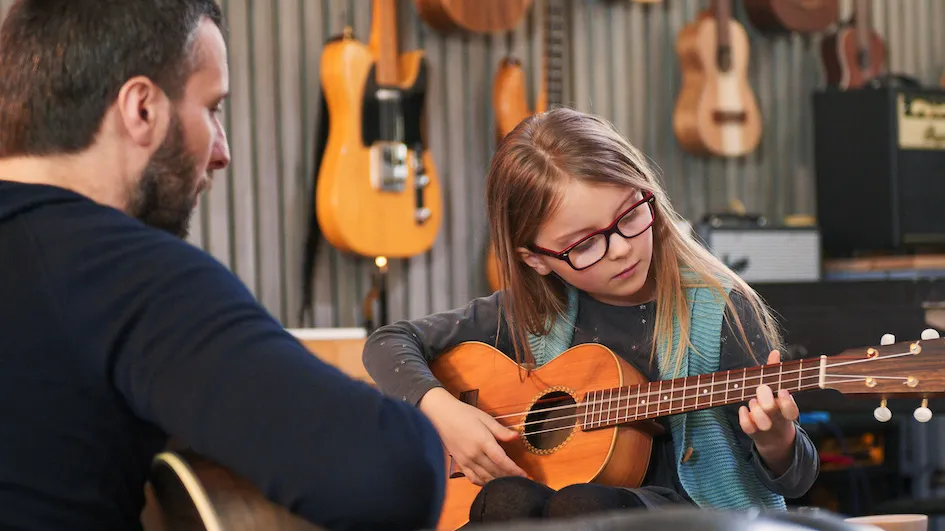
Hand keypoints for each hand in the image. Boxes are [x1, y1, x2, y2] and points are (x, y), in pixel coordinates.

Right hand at [419, 387, 528, 485]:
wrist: (441, 415)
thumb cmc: (465, 413)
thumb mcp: (485, 418)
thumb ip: (500, 430)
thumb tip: (516, 436)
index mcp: (483, 441)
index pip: (501, 460)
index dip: (514, 470)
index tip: (525, 475)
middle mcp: (474, 454)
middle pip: (495, 471)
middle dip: (509, 478)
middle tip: (521, 482)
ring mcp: (466, 461)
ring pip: (485, 477)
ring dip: (498, 482)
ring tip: (509, 484)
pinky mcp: (460, 464)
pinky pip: (473, 478)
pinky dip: (483, 483)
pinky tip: (490, 483)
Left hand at [737, 350, 798, 474]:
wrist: (774, 437)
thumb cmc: (775, 406)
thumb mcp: (779, 390)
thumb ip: (776, 372)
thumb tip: (775, 352)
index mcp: (787, 409)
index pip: (792, 409)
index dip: (787, 401)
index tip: (782, 391)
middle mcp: (778, 418)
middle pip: (773, 411)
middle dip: (766, 401)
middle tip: (762, 390)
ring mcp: (766, 427)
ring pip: (762, 422)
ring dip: (756, 410)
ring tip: (752, 401)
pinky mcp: (754, 432)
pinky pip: (748, 428)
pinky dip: (744, 417)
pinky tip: (742, 409)